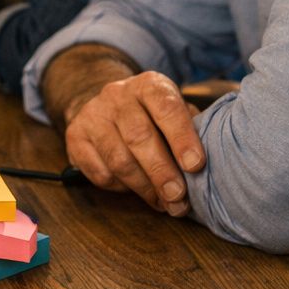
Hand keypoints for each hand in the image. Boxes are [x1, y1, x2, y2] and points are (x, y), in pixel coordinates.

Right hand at [63, 71, 206, 215]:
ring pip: (118, 159)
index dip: (182, 138)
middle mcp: (117, 95)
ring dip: (143, 187)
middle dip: (162, 171)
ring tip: (163, 203)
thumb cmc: (153, 116)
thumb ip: (192, 130)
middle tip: (178, 197)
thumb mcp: (176, 112)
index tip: (196, 166)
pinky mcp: (75, 137)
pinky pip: (99, 172)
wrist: (105, 106)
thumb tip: (213, 164)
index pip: (166, 108)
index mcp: (149, 85)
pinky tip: (136, 190)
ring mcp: (92, 115)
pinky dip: (121, 188)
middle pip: (139, 137)